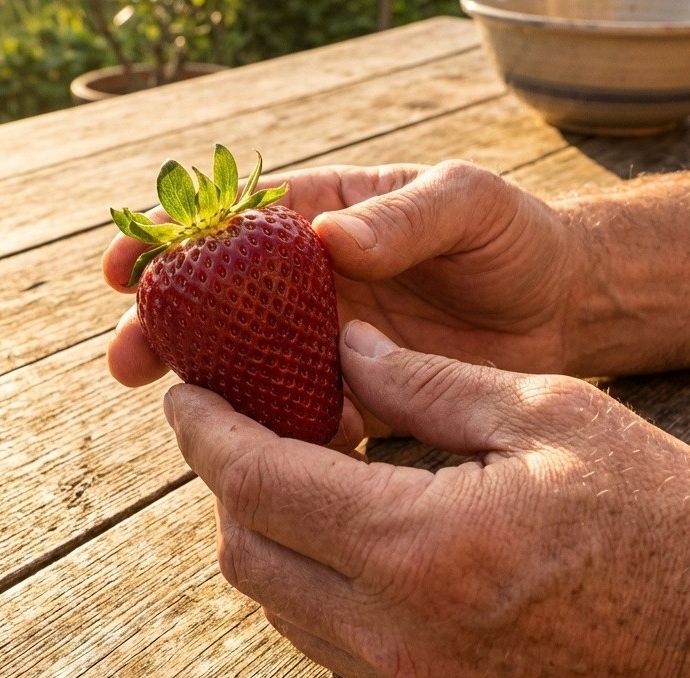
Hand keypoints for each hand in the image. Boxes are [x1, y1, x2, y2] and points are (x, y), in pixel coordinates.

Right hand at [103, 162, 587, 396]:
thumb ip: (404, 216)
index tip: (125, 267)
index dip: (173, 242)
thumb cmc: (514, 238)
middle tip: (129, 360)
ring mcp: (331, 342)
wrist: (564, 307)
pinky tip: (254, 461)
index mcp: (326, 220)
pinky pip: (304, 418)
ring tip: (180, 416)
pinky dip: (278, 437)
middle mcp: (315, 283)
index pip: (232, 224)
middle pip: (222, 303)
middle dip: (169, 327)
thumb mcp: (468, 203)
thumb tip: (329, 242)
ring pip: (253, 366)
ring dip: (211, 390)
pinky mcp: (359, 395)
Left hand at [163, 320, 689, 677]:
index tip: (184, 392)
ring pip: (276, 600)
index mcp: (425, 547)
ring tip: (280, 464)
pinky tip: (334, 528)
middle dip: (222, 478)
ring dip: (258, 528)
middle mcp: (398, 632)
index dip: (207, 432)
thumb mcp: (553, 417)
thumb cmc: (667, 526)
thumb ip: (429, 386)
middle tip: (232, 418)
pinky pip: (323, 637)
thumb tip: (347, 350)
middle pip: (246, 549)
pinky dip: (303, 575)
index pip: (261, 483)